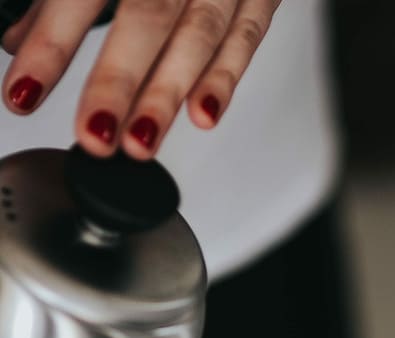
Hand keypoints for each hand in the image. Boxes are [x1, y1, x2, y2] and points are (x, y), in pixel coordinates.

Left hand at [2, 0, 281, 156]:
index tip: (24, 92)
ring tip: (139, 141)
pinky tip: (202, 115)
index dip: (50, 44)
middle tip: (94, 133)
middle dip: (117, 81)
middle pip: (146, 14)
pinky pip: (247, 35)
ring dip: (167, 95)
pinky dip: (225, 79)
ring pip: (198, 34)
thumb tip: (17, 42)